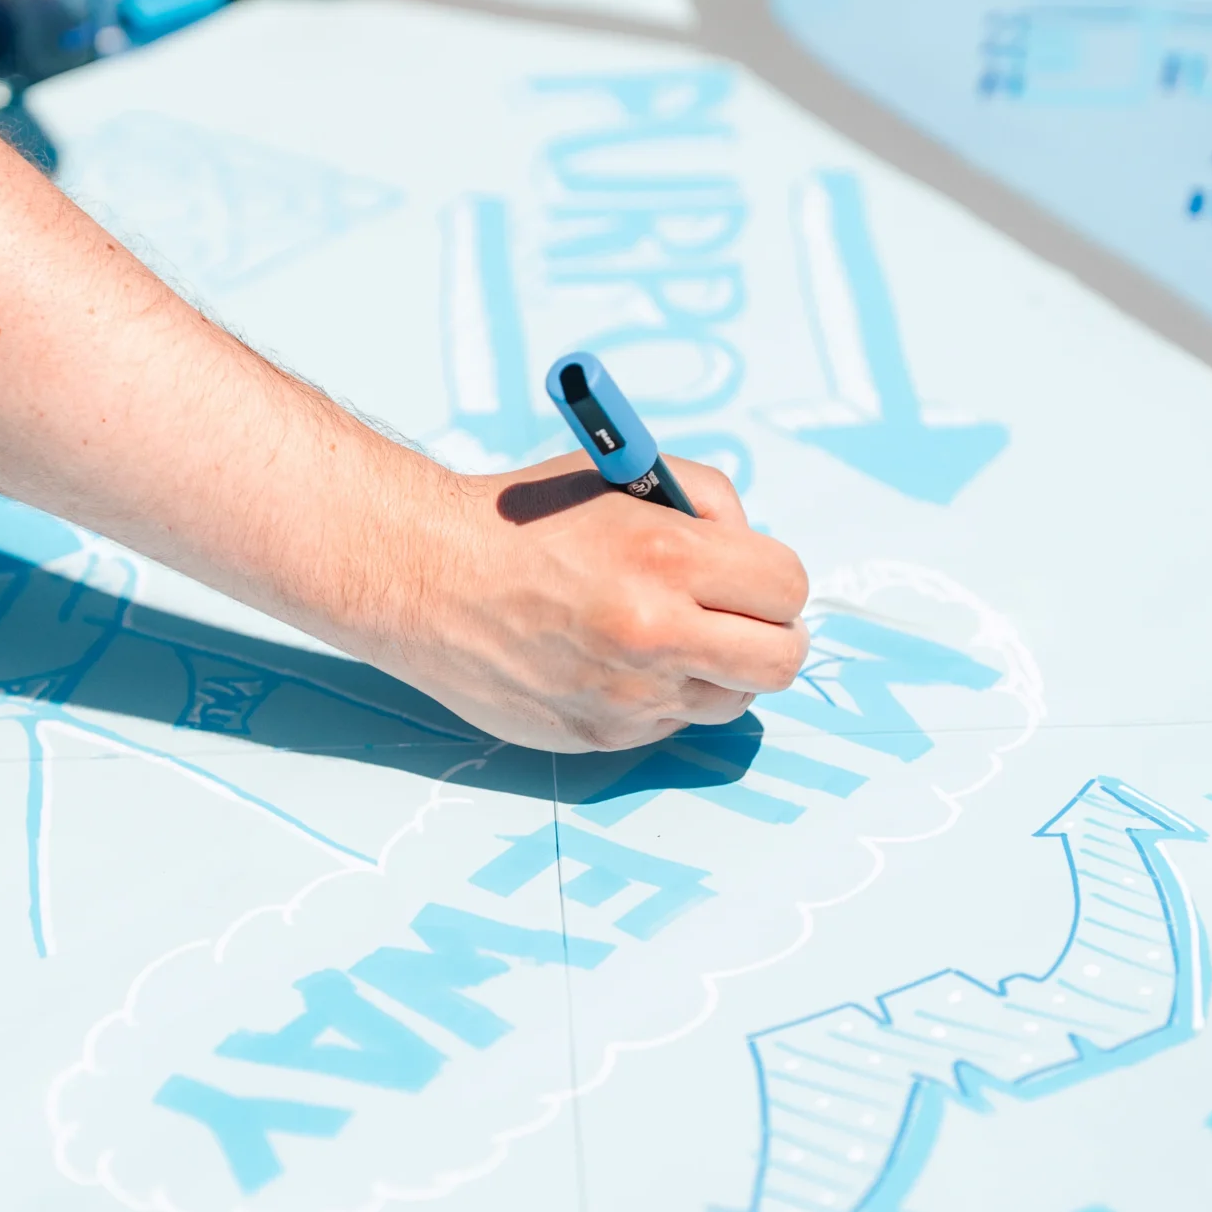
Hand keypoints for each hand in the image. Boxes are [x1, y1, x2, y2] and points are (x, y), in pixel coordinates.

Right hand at [363, 454, 812, 752]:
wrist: (424, 576)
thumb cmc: (525, 519)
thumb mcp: (625, 476)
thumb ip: (709, 507)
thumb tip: (754, 558)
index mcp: (667, 557)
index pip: (787, 588)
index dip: (773, 579)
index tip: (750, 576)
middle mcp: (654, 635)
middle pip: (781, 662)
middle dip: (773, 636)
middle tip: (743, 620)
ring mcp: (628, 696)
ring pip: (730, 700)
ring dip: (715, 669)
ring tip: (664, 635)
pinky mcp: (600, 735)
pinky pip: (668, 724)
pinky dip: (657, 695)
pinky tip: (610, 660)